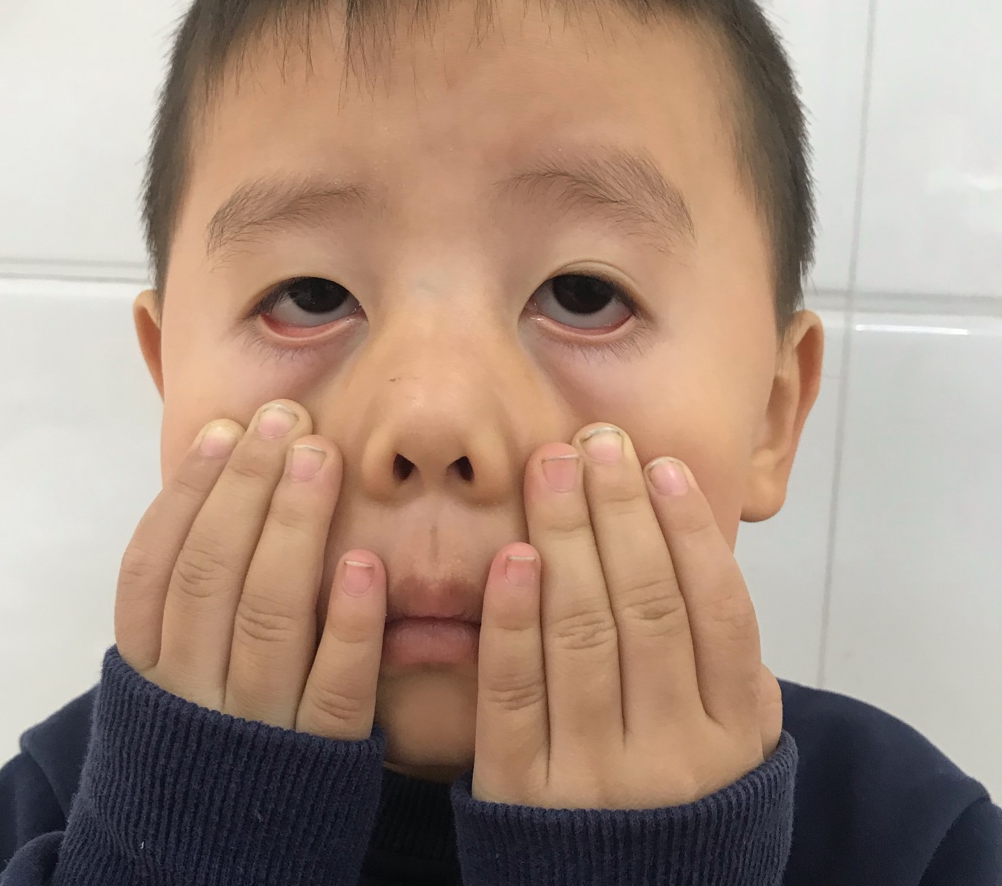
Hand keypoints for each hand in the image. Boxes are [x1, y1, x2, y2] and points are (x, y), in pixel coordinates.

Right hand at [115, 399, 384, 739]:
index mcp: (147, 667)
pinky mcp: (318, 757)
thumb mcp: (177, 671)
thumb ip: (191, 597)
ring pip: (269, 614)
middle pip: (212, 572)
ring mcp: (253, 725)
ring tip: (319, 454)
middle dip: (249, 486)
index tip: (228, 429)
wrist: (219, 858)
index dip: (191, 491)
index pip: (156, 564)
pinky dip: (349, 626)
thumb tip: (222, 484)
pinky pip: (333, 689)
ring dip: (295, 527)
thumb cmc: (207, 735)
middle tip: (285, 419)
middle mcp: (190, 692)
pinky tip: (367, 563)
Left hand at [471, 424, 783, 808]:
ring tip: (553, 465)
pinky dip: (513, 620)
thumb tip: (707, 559)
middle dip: (620, 512)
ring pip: (584, 634)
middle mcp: (674, 756)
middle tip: (596, 440)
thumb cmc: (675, 807)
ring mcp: (597, 777)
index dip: (689, 530)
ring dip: (566, 537)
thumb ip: (734, 674)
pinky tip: (513, 554)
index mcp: (734, 737)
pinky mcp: (523, 794)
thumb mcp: (733, 752)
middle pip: (647, 608)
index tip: (659, 464)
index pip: (719, 613)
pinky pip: (516, 693)